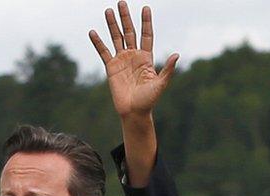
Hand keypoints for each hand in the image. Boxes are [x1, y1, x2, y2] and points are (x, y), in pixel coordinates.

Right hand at [89, 2, 177, 119]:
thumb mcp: (160, 84)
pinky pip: (103, 52)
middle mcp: (133, 56)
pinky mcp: (110, 68)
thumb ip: (167, 69)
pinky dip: (98, 42)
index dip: (146, 22)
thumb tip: (176, 55)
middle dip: (125, 17)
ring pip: (116, 38)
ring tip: (108, 10)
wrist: (134, 112)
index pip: (146, 35)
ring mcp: (121, 61)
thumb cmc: (149, 100)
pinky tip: (93, 32)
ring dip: (112, 25)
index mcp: (146, 57)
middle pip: (129, 32)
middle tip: (121, 2)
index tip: (145, 8)